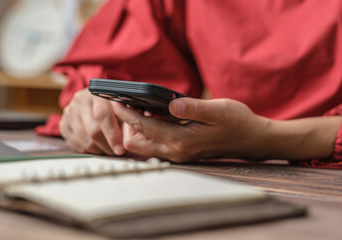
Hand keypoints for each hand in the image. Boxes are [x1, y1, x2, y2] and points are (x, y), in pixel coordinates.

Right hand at [60, 88, 124, 154]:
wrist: (92, 98)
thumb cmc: (112, 103)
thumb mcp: (121, 105)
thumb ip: (126, 118)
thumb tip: (131, 138)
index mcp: (97, 92)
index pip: (103, 115)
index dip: (113, 135)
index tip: (120, 150)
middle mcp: (80, 100)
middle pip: (93, 130)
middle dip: (108, 145)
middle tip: (117, 152)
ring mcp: (70, 111)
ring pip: (85, 140)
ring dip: (99, 149)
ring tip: (109, 149)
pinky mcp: (63, 123)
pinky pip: (75, 144)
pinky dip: (88, 150)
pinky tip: (97, 147)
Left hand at [112, 98, 270, 162]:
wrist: (251, 140)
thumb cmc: (237, 123)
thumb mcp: (218, 110)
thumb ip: (193, 108)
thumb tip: (171, 105)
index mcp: (181, 141)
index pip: (143, 128)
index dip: (127, 113)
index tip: (116, 100)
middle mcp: (176, 152)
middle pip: (136, 144)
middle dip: (126, 125)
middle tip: (127, 104)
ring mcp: (178, 154)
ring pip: (143, 146)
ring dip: (136, 129)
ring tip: (138, 108)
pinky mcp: (181, 152)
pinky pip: (154, 144)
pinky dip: (147, 131)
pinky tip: (153, 116)